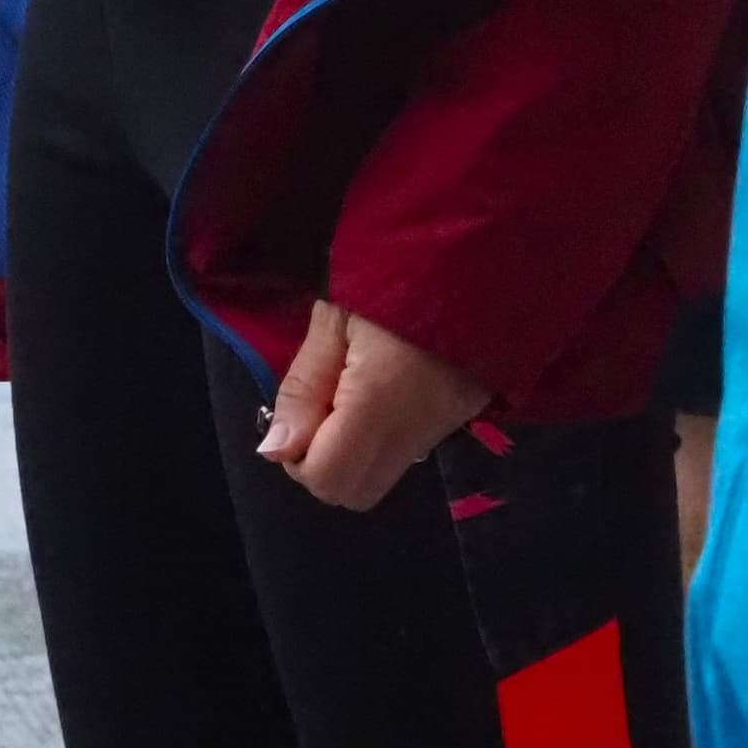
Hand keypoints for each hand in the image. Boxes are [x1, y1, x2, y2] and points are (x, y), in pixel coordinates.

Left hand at [258, 299, 493, 512]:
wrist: (472, 255)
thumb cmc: (390, 277)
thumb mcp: (332, 321)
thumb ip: (303, 387)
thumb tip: (275, 450)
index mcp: (380, 403)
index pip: (328, 477)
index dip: (297, 457)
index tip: (297, 413)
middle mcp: (417, 430)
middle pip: (356, 492)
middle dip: (322, 464)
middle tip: (317, 408)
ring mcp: (444, 428)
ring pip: (382, 477)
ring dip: (351, 453)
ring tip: (345, 394)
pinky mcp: (459, 419)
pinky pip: (406, 453)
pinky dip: (378, 440)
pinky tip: (374, 393)